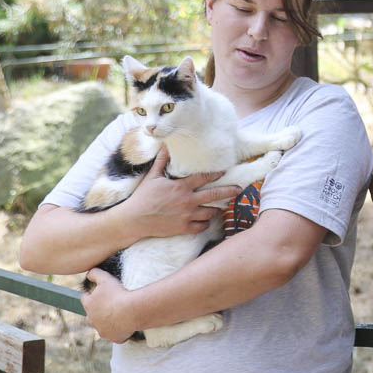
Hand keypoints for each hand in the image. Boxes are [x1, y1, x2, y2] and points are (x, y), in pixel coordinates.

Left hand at [81, 268, 139, 342]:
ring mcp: (103, 330)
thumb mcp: (105, 278)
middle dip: (98, 311)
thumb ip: (95, 273)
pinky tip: (126, 326)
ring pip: (103, 327)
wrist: (131, 311)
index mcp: (89, 305)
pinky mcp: (114, 338)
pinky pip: (116, 335)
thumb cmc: (117, 294)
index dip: (89, 294)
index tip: (92, 292)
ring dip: (108, 322)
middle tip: (108, 305)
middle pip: (92, 316)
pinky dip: (120, 331)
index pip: (85, 299)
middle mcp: (93, 320)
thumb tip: (89, 272)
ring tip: (118, 317)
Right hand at [124, 147, 242, 237]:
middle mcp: (187, 201)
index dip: (216, 173)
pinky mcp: (183, 228)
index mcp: (181, 187)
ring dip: (217, 209)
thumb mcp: (152, 176)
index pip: (204, 177)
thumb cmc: (142, 197)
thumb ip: (162, 160)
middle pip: (214, 195)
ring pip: (210, 212)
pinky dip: (206, 223)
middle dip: (229, 191)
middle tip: (239, 189)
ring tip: (223, 206)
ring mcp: (187, 216)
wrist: (134, 220)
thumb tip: (165, 144)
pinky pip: (201, 227)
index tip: (225, 170)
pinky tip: (206, 220)